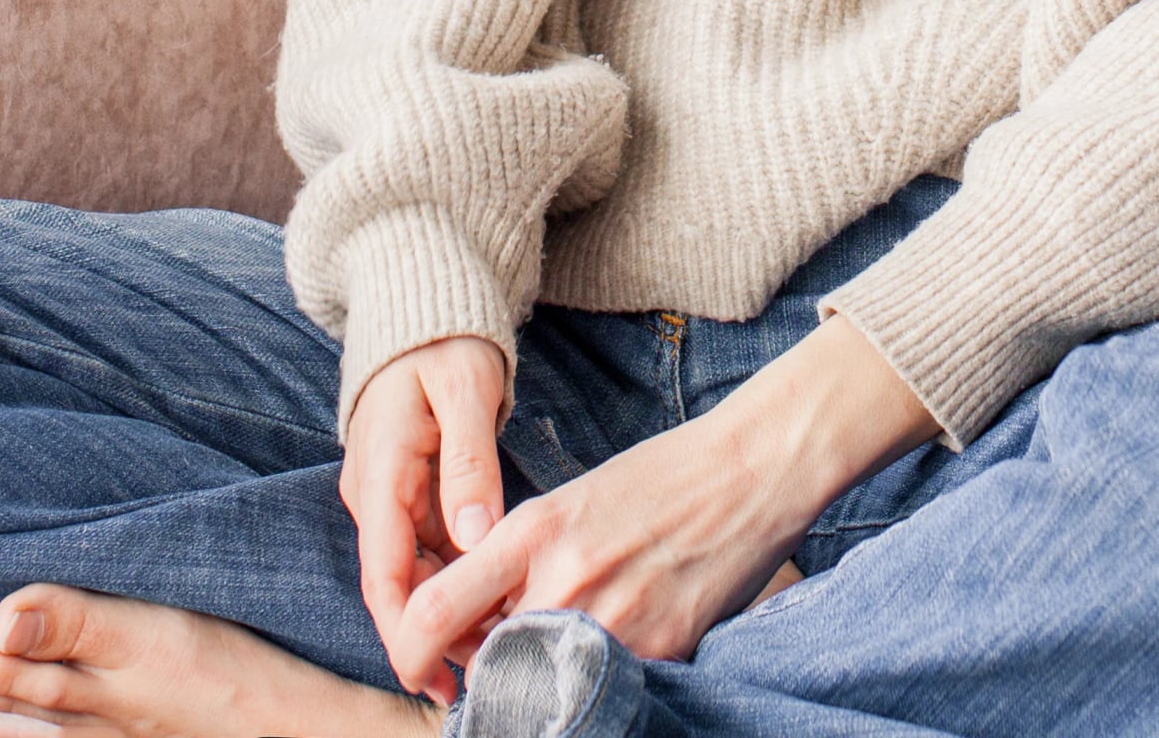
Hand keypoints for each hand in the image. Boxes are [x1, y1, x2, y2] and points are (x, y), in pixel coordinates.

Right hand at [341, 337, 511, 704]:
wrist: (419, 299)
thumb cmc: (444, 340)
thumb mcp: (464, 392)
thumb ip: (469, 463)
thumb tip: (475, 536)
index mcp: (380, 474)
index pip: (384, 575)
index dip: (407, 633)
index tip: (436, 676)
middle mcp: (375, 493)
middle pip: (401, 584)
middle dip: (440, 631)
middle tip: (498, 664)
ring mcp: (390, 493)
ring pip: (417, 570)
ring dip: (453, 606)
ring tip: (506, 638)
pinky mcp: (408, 489)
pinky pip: (429, 546)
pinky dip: (459, 575)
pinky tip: (498, 594)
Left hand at [387, 314, 933, 694]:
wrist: (748, 472)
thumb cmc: (656, 482)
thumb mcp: (568, 504)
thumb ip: (517, 564)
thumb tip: (475, 628)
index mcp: (530, 533)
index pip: (433, 613)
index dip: (410, 655)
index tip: (420, 669)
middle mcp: (562, 580)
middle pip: (486, 663)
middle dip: (485, 671)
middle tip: (501, 661)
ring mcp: (613, 620)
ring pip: (542, 682)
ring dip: (543, 677)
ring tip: (568, 646)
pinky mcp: (660, 649)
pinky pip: (605, 687)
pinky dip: (601, 680)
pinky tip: (623, 644)